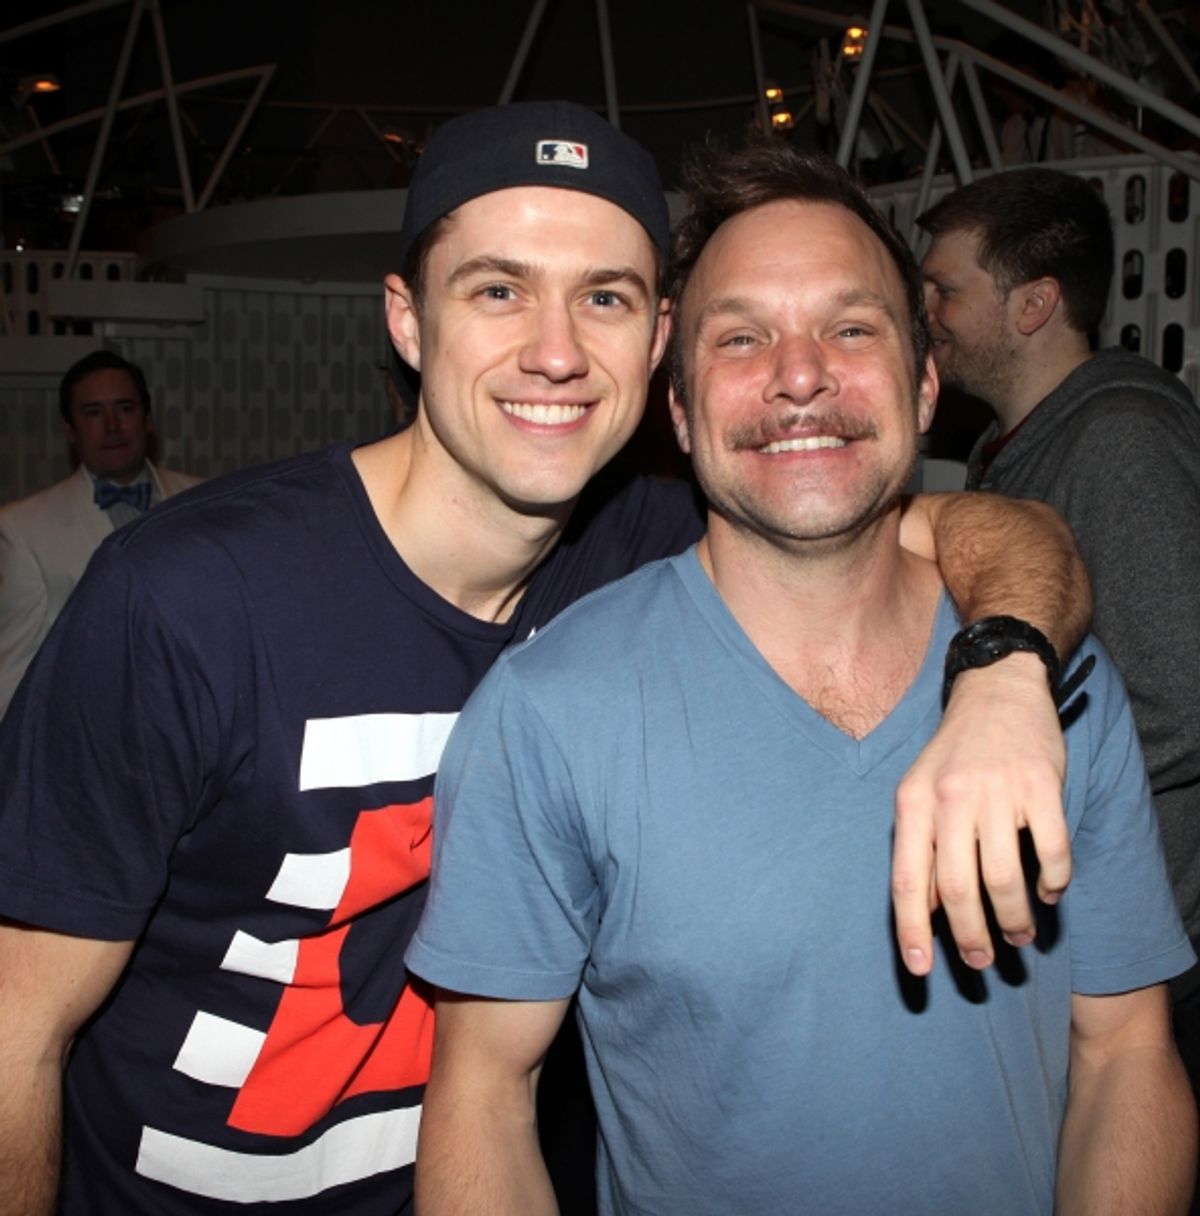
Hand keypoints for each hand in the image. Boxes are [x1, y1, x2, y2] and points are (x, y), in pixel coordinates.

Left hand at [892, 654, 1071, 975]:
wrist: (997, 690)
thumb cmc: (954, 753)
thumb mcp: (920, 792)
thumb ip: (920, 846)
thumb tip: (924, 912)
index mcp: (913, 802)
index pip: (908, 880)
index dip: (912, 930)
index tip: (919, 969)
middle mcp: (951, 798)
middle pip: (959, 890)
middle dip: (970, 938)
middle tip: (982, 961)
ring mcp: (998, 791)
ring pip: (1005, 880)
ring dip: (1015, 919)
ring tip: (1021, 934)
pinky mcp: (1042, 786)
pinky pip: (1052, 853)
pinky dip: (1053, 883)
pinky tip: (1049, 892)